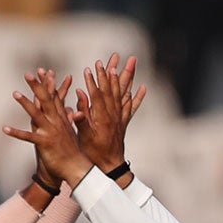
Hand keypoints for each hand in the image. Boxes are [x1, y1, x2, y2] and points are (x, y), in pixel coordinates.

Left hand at [3, 68, 92, 187]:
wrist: (76, 169)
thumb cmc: (72, 152)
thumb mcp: (69, 131)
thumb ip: (67, 118)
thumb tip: (69, 109)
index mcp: (61, 118)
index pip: (54, 97)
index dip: (49, 83)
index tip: (44, 71)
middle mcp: (56, 122)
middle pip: (46, 100)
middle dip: (37, 86)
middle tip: (28, 73)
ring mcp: (50, 132)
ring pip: (36, 114)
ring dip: (26, 103)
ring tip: (15, 93)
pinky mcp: (44, 143)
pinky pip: (28, 137)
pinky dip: (16, 133)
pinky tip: (5, 128)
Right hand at [72, 53, 145, 177]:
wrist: (109, 167)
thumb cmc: (93, 153)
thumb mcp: (83, 136)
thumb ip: (81, 116)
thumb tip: (79, 96)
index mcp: (103, 118)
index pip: (99, 95)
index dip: (94, 80)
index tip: (91, 67)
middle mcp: (114, 116)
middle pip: (115, 89)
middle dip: (113, 71)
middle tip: (115, 56)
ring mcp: (120, 118)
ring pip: (124, 93)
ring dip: (127, 77)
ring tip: (131, 61)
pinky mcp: (123, 123)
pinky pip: (132, 107)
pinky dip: (137, 97)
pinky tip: (142, 87)